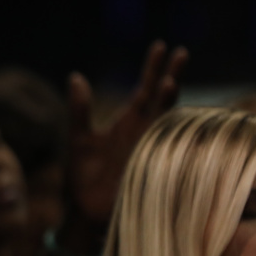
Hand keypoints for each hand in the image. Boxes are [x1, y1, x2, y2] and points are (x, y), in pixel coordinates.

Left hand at [64, 41, 187, 231]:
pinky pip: (164, 148)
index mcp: (129, 121)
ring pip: (165, 119)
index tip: (160, 45)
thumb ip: (79, 109)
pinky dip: (168, 135)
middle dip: (171, 75)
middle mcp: (145, 131)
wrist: (84, 210)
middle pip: (162, 98)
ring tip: (168, 82)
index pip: (145, 89)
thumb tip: (75, 76)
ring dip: (167, 102)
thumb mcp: (77, 138)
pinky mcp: (149, 166)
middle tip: (180, 52)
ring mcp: (150, 147)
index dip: (152, 68)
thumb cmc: (82, 175)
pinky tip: (171, 119)